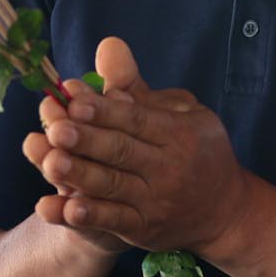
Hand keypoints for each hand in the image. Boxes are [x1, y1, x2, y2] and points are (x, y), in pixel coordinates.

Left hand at [32, 36, 256, 259]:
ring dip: (80, 176)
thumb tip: (107, 46)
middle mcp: (168, 167)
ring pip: (113, 186)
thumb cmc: (196, 149)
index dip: (105, 110)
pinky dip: (89, 217)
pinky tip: (65, 208)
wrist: (225, 211)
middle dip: (88, 141)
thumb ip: (137, 86)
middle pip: (121, 151)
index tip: (74, 99)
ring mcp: (155, 201)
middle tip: (56, 129)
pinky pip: (113, 221)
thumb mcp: (181, 112)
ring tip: (51, 163)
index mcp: (178, 132)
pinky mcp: (143, 229)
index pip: (137, 119)